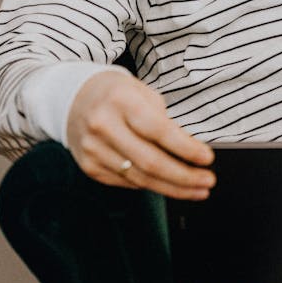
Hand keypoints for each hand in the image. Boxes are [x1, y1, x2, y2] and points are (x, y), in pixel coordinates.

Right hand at [66, 70, 215, 199]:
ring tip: (197, 189)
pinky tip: (167, 185)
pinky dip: (150, 185)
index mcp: (121, 100)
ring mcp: (93, 149)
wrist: (74, 98)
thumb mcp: (143, 93)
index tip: (207, 158)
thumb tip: (190, 151)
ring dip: (173, 188)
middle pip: (150, 162)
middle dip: (184, 176)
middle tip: (207, 181)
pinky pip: (126, 182)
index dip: (186, 148)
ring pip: (140, 178)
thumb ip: (164, 120)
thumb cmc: (117, 94)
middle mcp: (103, 125)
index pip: (159, 130)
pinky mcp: (89, 166)